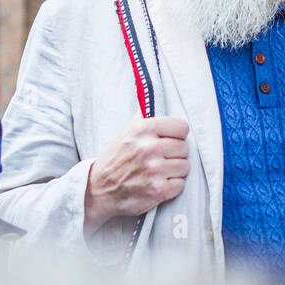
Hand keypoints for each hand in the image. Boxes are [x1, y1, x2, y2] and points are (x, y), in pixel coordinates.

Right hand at [84, 116, 190, 232]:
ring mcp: (154, 170)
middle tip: (160, 158)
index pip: (182, 127)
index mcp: (143, 129)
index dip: (177, 135)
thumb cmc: (117, 158)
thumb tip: (152, 95)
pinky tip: (158, 183)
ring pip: (185, 166)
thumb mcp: (127, 131)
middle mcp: (149, 147)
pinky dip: (172, 186)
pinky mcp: (158, 190)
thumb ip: (144, 115)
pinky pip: (181, 184)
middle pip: (185, 148)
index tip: (169, 140)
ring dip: (174, 171)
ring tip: (158, 172)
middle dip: (175, 154)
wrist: (99, 188)